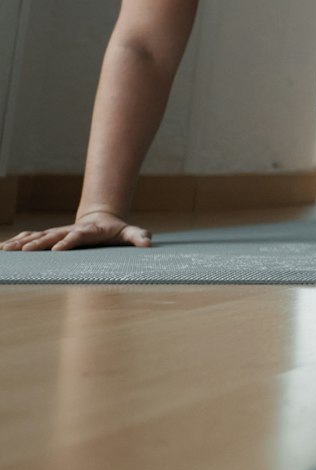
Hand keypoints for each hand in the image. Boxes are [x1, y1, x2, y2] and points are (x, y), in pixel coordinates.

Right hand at [1, 210, 151, 251]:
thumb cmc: (116, 230)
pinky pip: (32, 237)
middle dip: (39, 243)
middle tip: (26, 250)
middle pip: (53, 235)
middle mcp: (70, 230)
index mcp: (87, 231)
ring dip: (23, 242)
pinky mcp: (51, 235)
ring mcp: (59, 232)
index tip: (58, 248)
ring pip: (38, 236)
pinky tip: (5, 246)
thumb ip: (138, 236)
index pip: (77, 236)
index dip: (68, 241)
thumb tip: (148, 243)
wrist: (102, 219)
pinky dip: (19, 240)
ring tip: (7, 248)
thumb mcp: (129, 233)